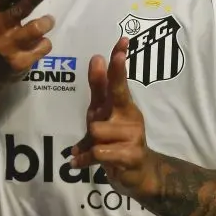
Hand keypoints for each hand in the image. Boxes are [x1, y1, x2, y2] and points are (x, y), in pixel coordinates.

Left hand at [70, 37, 157, 199]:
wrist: (137, 174)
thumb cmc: (115, 140)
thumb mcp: (102, 114)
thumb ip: (99, 88)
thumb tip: (95, 57)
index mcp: (121, 105)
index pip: (118, 80)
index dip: (118, 62)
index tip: (122, 42)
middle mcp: (129, 116)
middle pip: (118, 93)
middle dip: (117, 74)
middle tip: (119, 56)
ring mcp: (133, 135)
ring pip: (96, 129)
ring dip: (90, 142)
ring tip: (95, 149)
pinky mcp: (130, 155)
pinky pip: (99, 152)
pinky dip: (85, 158)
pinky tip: (78, 162)